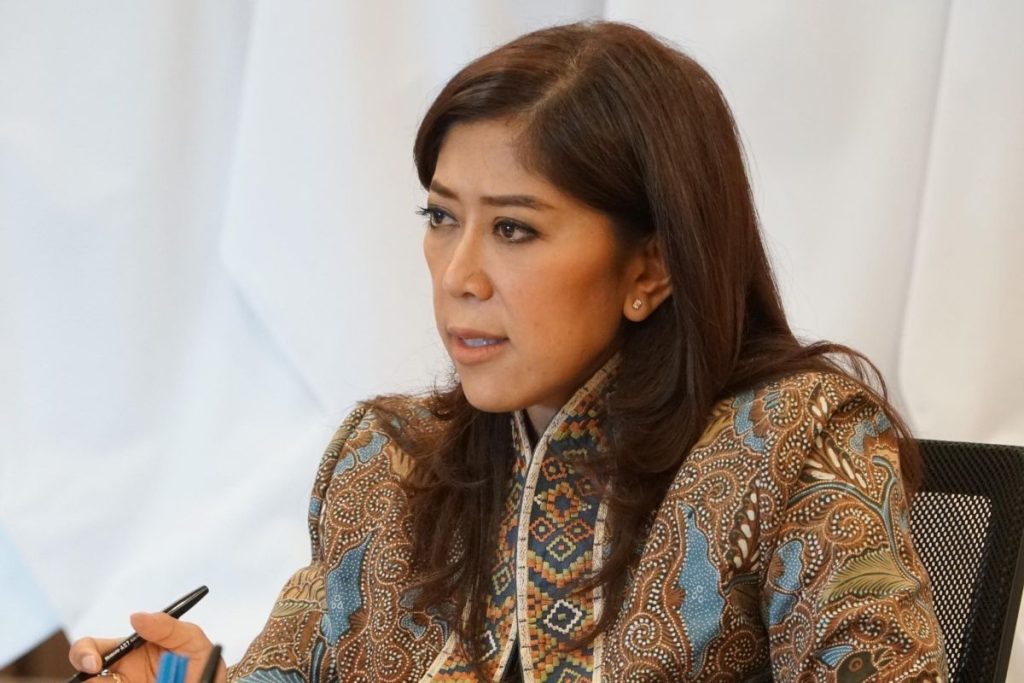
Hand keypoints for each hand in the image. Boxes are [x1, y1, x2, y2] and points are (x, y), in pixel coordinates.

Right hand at [68, 612, 225, 682]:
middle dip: (81, 668)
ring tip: (125, 682)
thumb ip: (167, 627)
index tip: (94, 664)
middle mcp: (118, 673)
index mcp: (129, 651)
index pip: (92, 647)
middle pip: (81, 670)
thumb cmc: (201, 665)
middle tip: (94, 674)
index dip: (85, 653)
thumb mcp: (192, 642)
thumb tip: (135, 616)